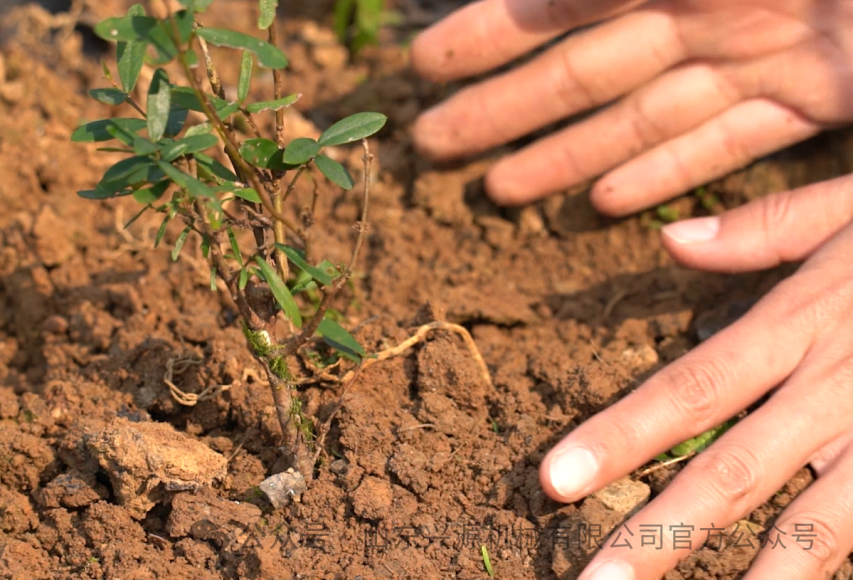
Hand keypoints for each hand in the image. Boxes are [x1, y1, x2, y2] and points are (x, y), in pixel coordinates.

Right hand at [409, 0, 852, 215]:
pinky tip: (614, 207)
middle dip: (503, 108)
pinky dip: (668, 173)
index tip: (419, 69)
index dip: (484, 36)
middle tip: (427, 147)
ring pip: (642, 114)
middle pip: (583, 69)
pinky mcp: (828, 90)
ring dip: (567, 156)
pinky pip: (728, 139)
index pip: (554, 3)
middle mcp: (715, 3)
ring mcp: (771, 49)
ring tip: (496, 194)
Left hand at [538, 177, 852, 579]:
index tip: (551, 482)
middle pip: (731, 474)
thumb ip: (766, 231)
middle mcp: (838, 389)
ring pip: (812, 528)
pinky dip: (831, 569)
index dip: (616, 436)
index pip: (689, 389)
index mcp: (802, 324)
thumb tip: (673, 242)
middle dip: (658, 536)